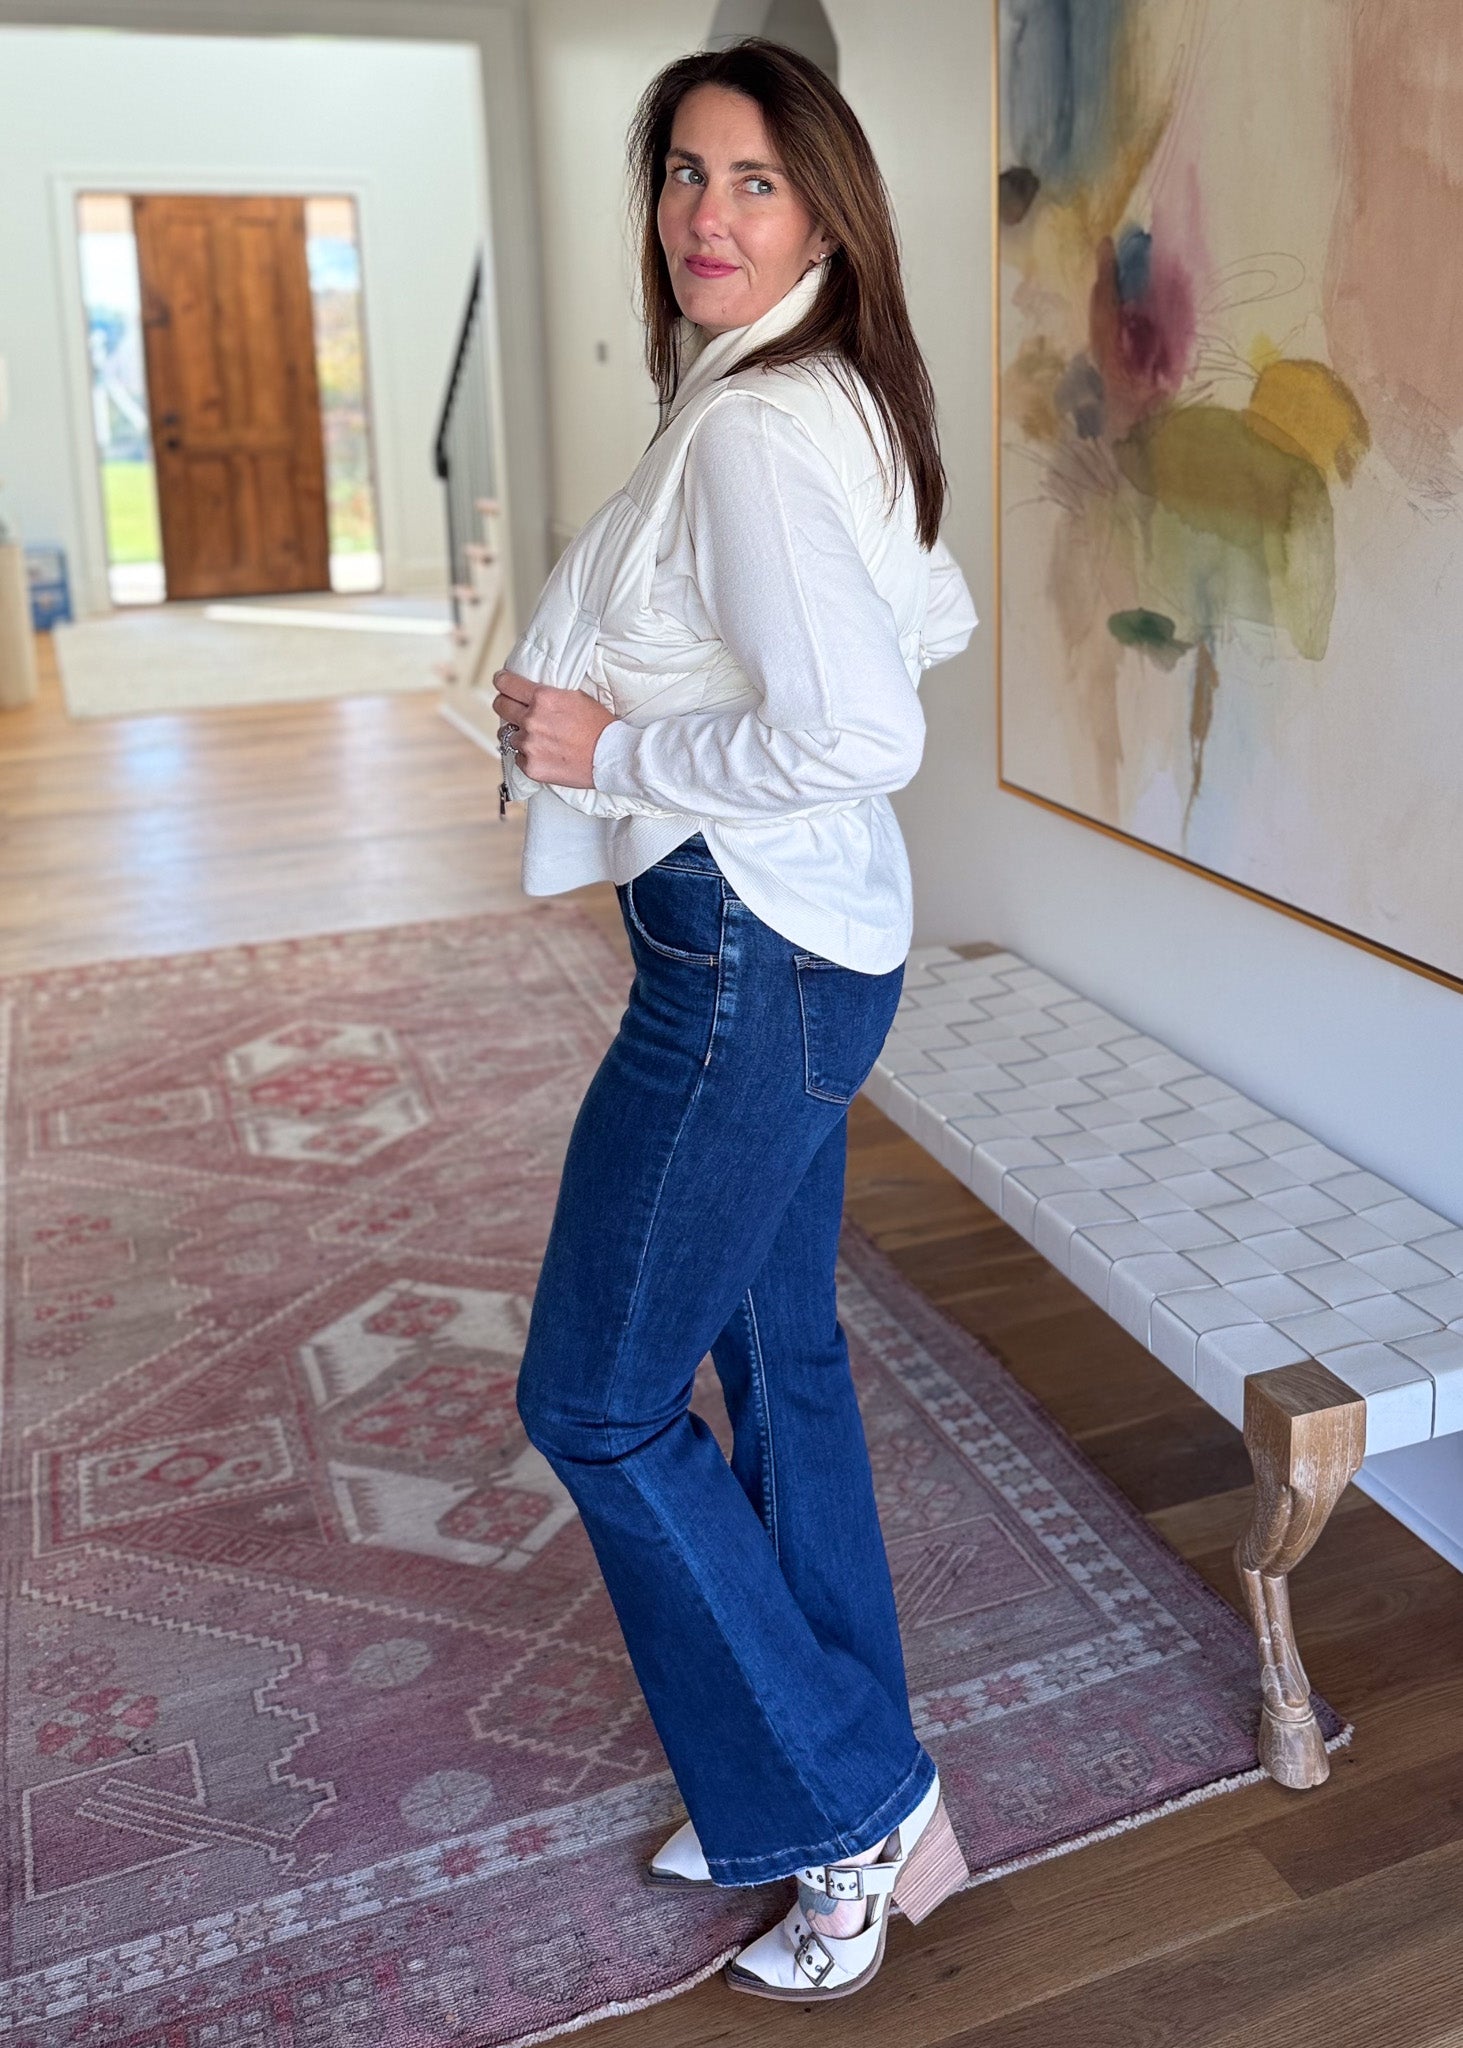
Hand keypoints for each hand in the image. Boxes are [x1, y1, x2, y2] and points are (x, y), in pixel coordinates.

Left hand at [492, 669, 615, 788]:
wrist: (612, 756)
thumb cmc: (599, 726)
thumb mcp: (575, 696)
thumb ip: (548, 694)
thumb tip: (529, 692)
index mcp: (543, 698)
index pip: (506, 684)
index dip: (502, 682)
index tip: (502, 683)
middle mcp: (532, 720)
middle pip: (500, 707)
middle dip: (505, 705)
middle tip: (513, 708)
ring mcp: (530, 745)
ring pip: (506, 735)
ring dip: (517, 734)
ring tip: (535, 737)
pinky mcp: (531, 767)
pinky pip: (518, 758)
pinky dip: (527, 756)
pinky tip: (544, 754)